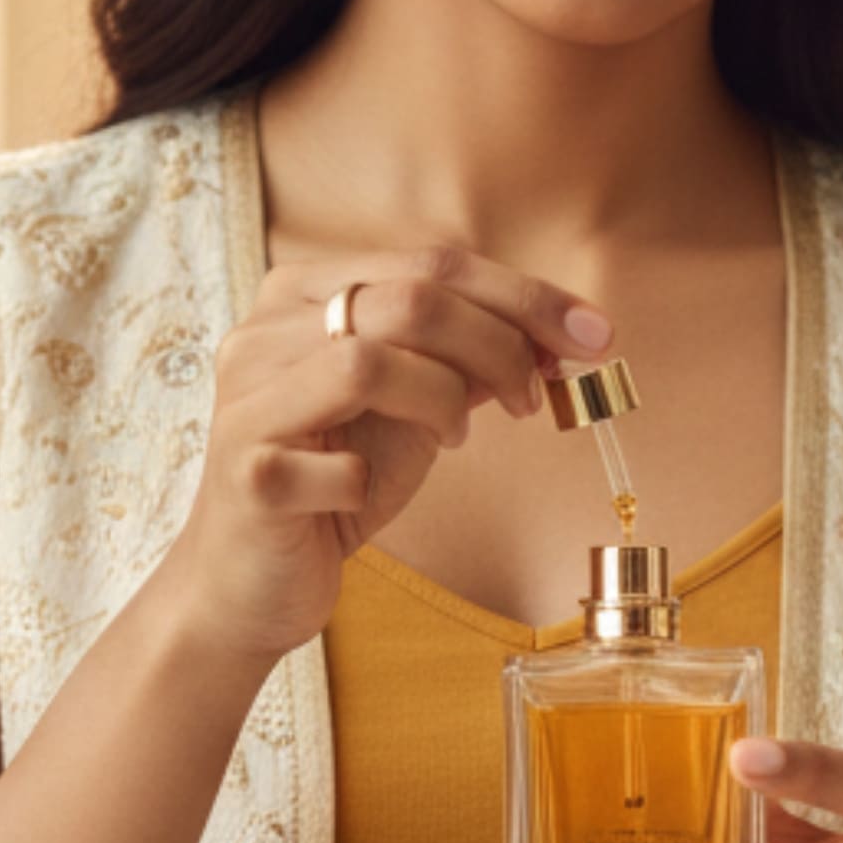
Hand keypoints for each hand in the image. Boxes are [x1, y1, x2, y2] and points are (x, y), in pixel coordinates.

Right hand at [145, 246, 610, 674]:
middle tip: (535, 398)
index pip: (431, 262)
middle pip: (410, 299)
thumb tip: (562, 336)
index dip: (526, 296)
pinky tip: (364, 494)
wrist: (250, 580)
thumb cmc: (336, 481)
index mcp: (303, 294)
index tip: (597, 335)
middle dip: (500, 345)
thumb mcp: (415, 407)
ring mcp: (246, 402)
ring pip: (368, 361)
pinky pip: (336, 465)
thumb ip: (470, 361)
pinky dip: (370, 481)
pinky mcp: (246, 478)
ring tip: (455, 437)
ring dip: (442, 400)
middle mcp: (262, 333)